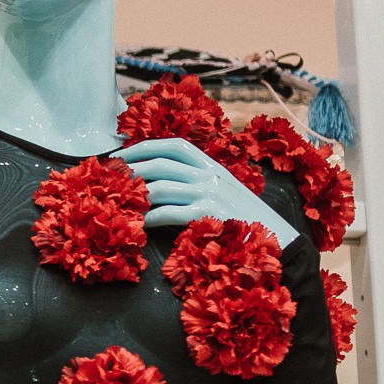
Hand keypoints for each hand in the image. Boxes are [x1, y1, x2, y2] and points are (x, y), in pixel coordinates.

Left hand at [120, 137, 298, 247]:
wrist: (275, 237)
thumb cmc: (243, 217)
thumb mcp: (223, 190)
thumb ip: (197, 181)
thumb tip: (158, 179)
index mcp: (211, 165)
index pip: (173, 145)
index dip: (144, 147)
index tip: (121, 154)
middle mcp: (209, 174)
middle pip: (160, 164)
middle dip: (130, 170)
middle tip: (109, 179)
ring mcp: (208, 194)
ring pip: (159, 187)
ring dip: (134, 194)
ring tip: (118, 201)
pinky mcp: (205, 215)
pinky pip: (167, 212)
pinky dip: (148, 217)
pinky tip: (138, 223)